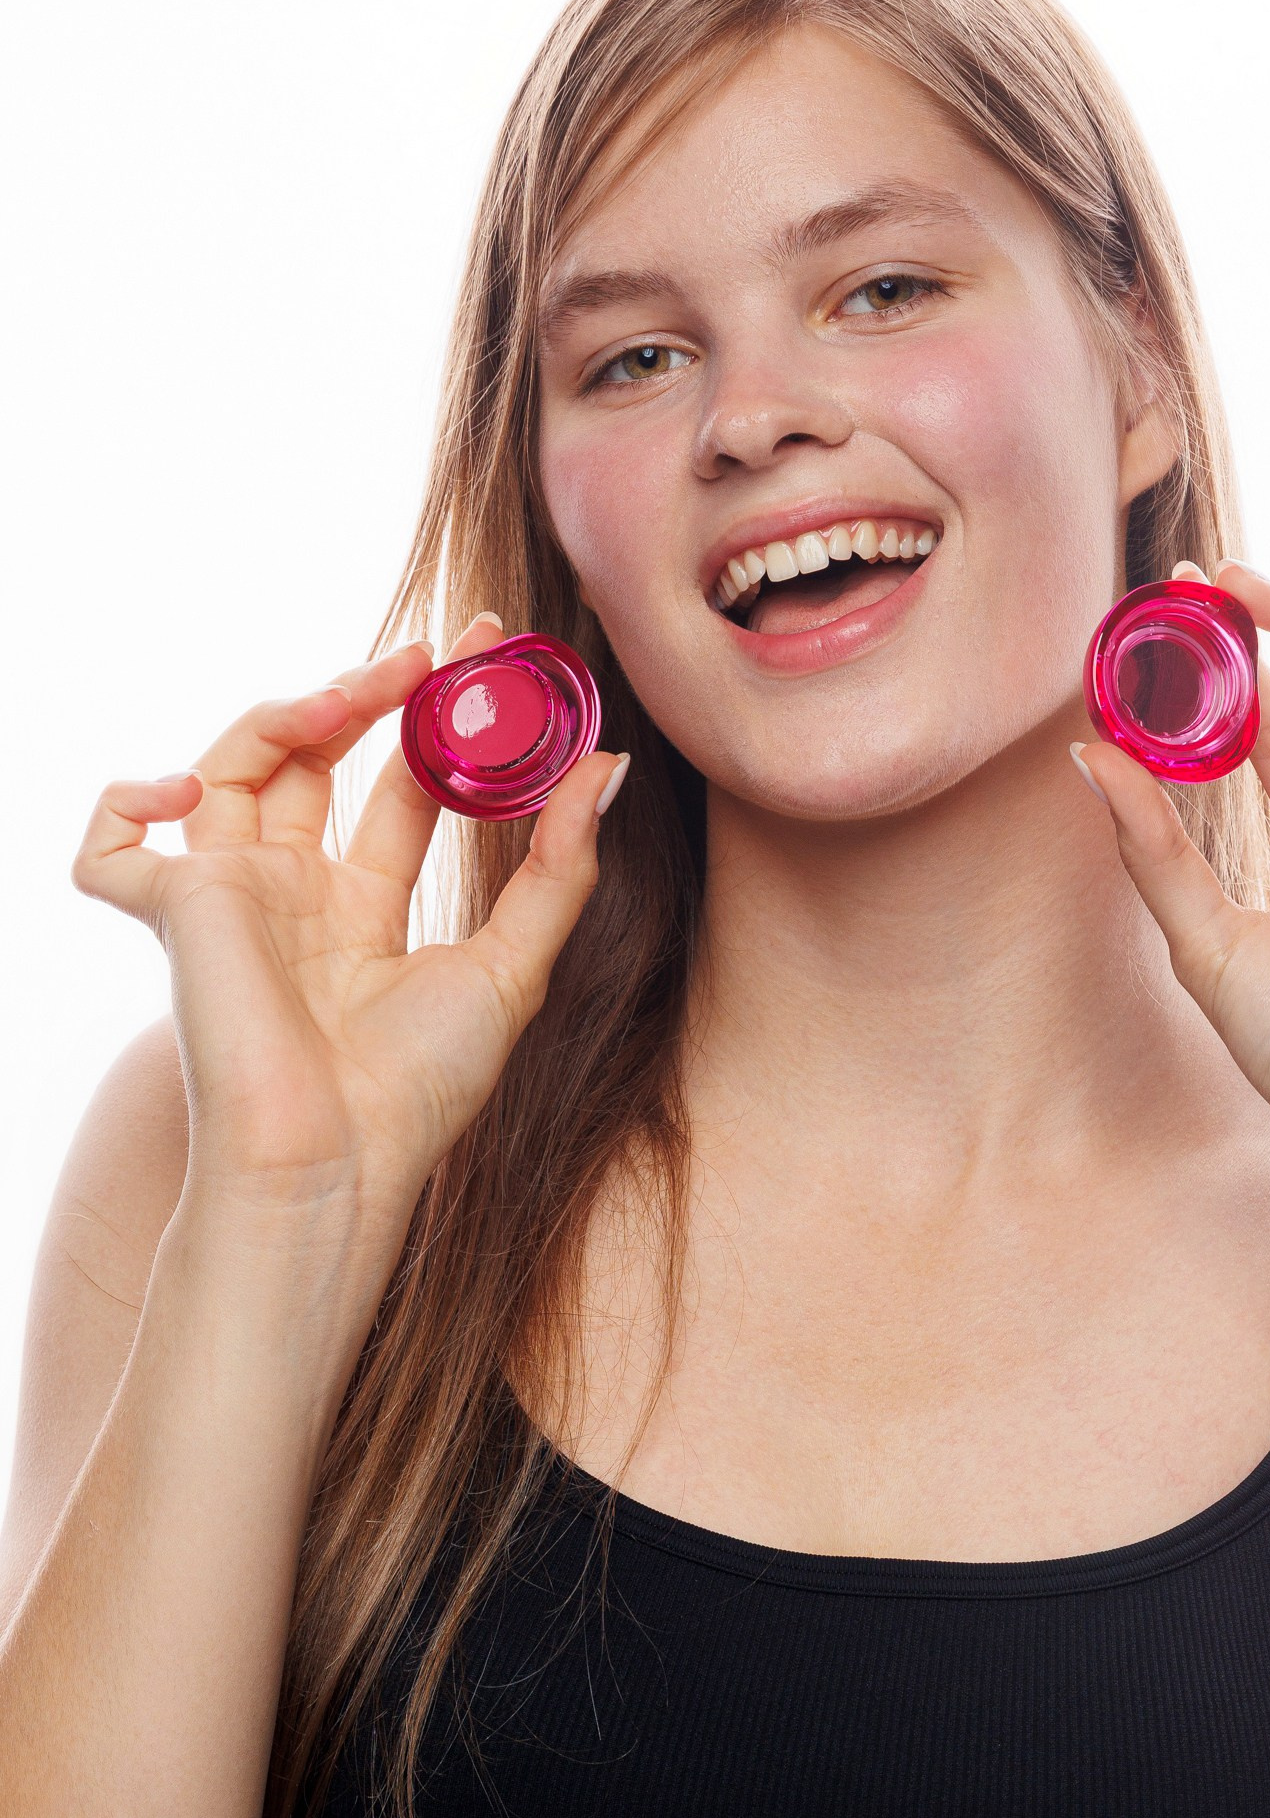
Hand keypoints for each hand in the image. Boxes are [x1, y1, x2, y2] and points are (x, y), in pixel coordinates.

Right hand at [73, 615, 628, 1218]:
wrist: (335, 1164)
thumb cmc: (417, 1093)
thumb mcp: (512, 968)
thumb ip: (560, 867)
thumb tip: (612, 763)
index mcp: (364, 910)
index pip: (401, 786)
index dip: (438, 718)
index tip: (489, 653)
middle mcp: (293, 896)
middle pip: (318, 759)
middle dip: (372, 694)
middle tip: (433, 656)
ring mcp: (229, 899)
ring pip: (231, 765)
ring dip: (289, 711)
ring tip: (356, 695)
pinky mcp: (174, 914)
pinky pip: (108, 849)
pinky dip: (122, 804)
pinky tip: (181, 786)